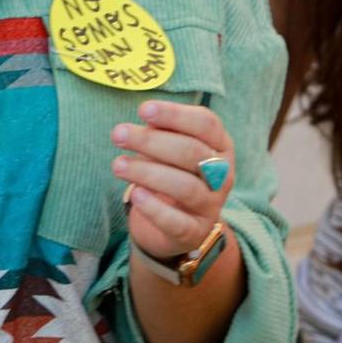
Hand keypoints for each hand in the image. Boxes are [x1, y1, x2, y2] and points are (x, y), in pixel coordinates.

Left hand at [112, 100, 234, 259]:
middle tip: (118, 134)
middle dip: (151, 141)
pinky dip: (154, 208)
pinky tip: (135, 195)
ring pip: (185, 187)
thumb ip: (162, 131)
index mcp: (220, 145)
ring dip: (147, 172)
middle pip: (191, 152)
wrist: (175, 224)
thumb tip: (146, 117)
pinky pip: (177, 222)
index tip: (143, 110)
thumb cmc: (171, 171)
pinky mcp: (195, 232)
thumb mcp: (169, 147)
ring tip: (118, 164)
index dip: (175, 115)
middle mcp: (223, 174)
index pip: (205, 123)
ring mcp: (212, 205)